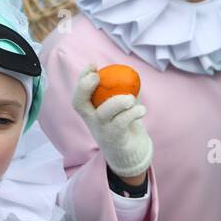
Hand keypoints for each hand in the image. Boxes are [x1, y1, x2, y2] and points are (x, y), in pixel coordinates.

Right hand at [72, 65, 152, 179]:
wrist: (129, 154)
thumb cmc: (124, 126)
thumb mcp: (121, 109)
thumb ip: (123, 94)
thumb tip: (133, 76)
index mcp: (91, 111)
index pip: (79, 94)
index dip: (82, 78)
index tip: (93, 65)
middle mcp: (92, 120)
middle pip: (79, 103)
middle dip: (85, 87)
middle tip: (97, 76)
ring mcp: (101, 130)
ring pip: (104, 112)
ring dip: (119, 101)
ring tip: (131, 99)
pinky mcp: (114, 138)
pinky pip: (121, 122)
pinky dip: (133, 113)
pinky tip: (142, 110)